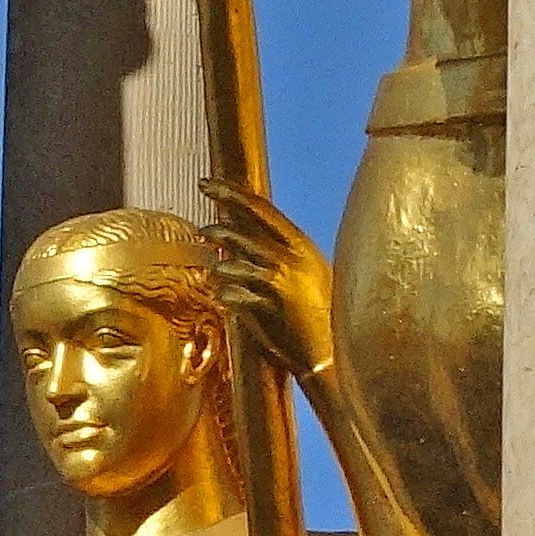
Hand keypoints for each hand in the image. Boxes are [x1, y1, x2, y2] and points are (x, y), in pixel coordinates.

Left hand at [201, 181, 336, 381]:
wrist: (332, 352)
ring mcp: (283, 279)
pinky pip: (238, 293)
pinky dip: (225, 291)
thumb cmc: (318, 315)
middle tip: (202, 185)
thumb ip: (275, 256)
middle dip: (226, 200)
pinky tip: (218, 293)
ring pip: (242, 252)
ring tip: (205, 241)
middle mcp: (293, 256)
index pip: (264, 210)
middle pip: (252, 221)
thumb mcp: (304, 275)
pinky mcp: (273, 305)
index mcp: (302, 246)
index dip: (235, 193)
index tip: (210, 183)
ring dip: (221, 244)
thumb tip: (240, 240)